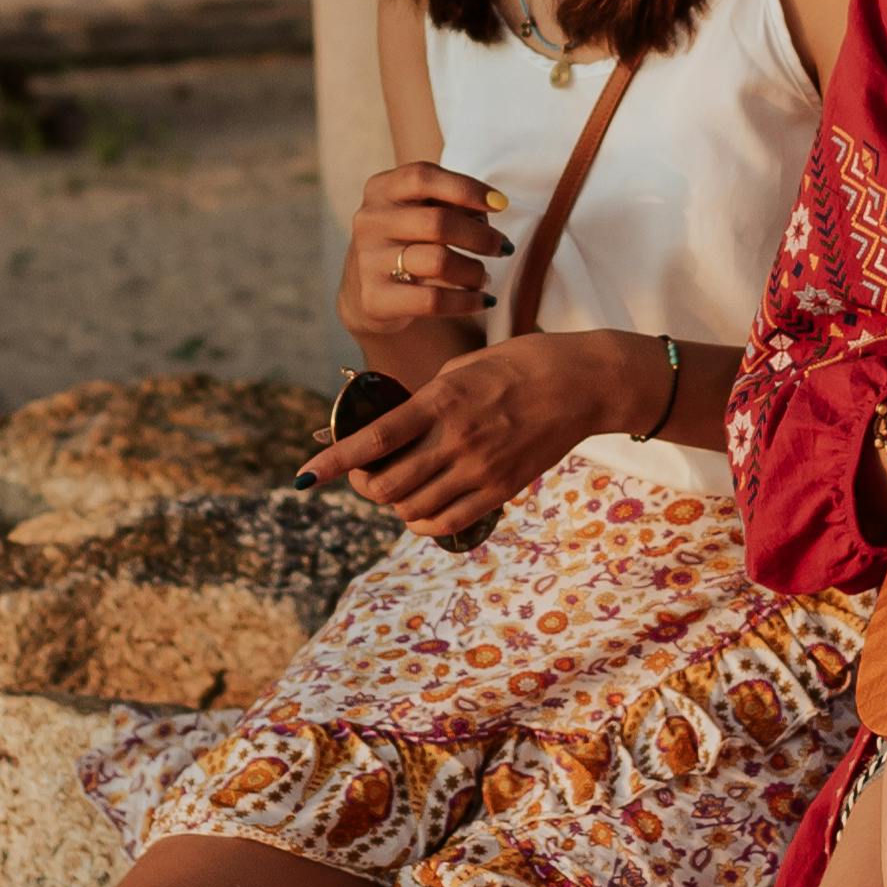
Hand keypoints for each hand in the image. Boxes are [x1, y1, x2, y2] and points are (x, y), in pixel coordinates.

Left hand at [298, 333, 659, 540]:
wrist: (583, 384)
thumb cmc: (521, 364)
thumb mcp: (464, 368)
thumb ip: (427, 399)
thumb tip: (391, 425)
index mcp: (442, 400)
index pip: (374, 439)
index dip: (333, 460)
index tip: (303, 475)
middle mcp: (456, 439)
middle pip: (386, 484)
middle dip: (360, 484)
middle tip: (359, 473)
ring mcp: (480, 469)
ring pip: (411, 509)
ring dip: (391, 503)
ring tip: (394, 486)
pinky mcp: (500, 489)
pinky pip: (446, 522)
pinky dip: (421, 522)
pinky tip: (418, 509)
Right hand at [340, 161, 512, 348]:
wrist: (370, 293)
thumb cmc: (410, 241)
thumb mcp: (422, 212)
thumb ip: (452, 204)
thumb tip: (489, 212)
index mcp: (381, 189)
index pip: (423, 177)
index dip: (466, 188)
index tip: (500, 204)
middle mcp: (369, 221)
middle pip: (438, 222)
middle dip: (481, 236)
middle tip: (504, 247)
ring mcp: (368, 260)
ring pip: (439, 262)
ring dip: (474, 271)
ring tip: (484, 277)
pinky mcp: (375, 298)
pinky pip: (433, 300)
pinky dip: (467, 302)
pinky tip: (483, 300)